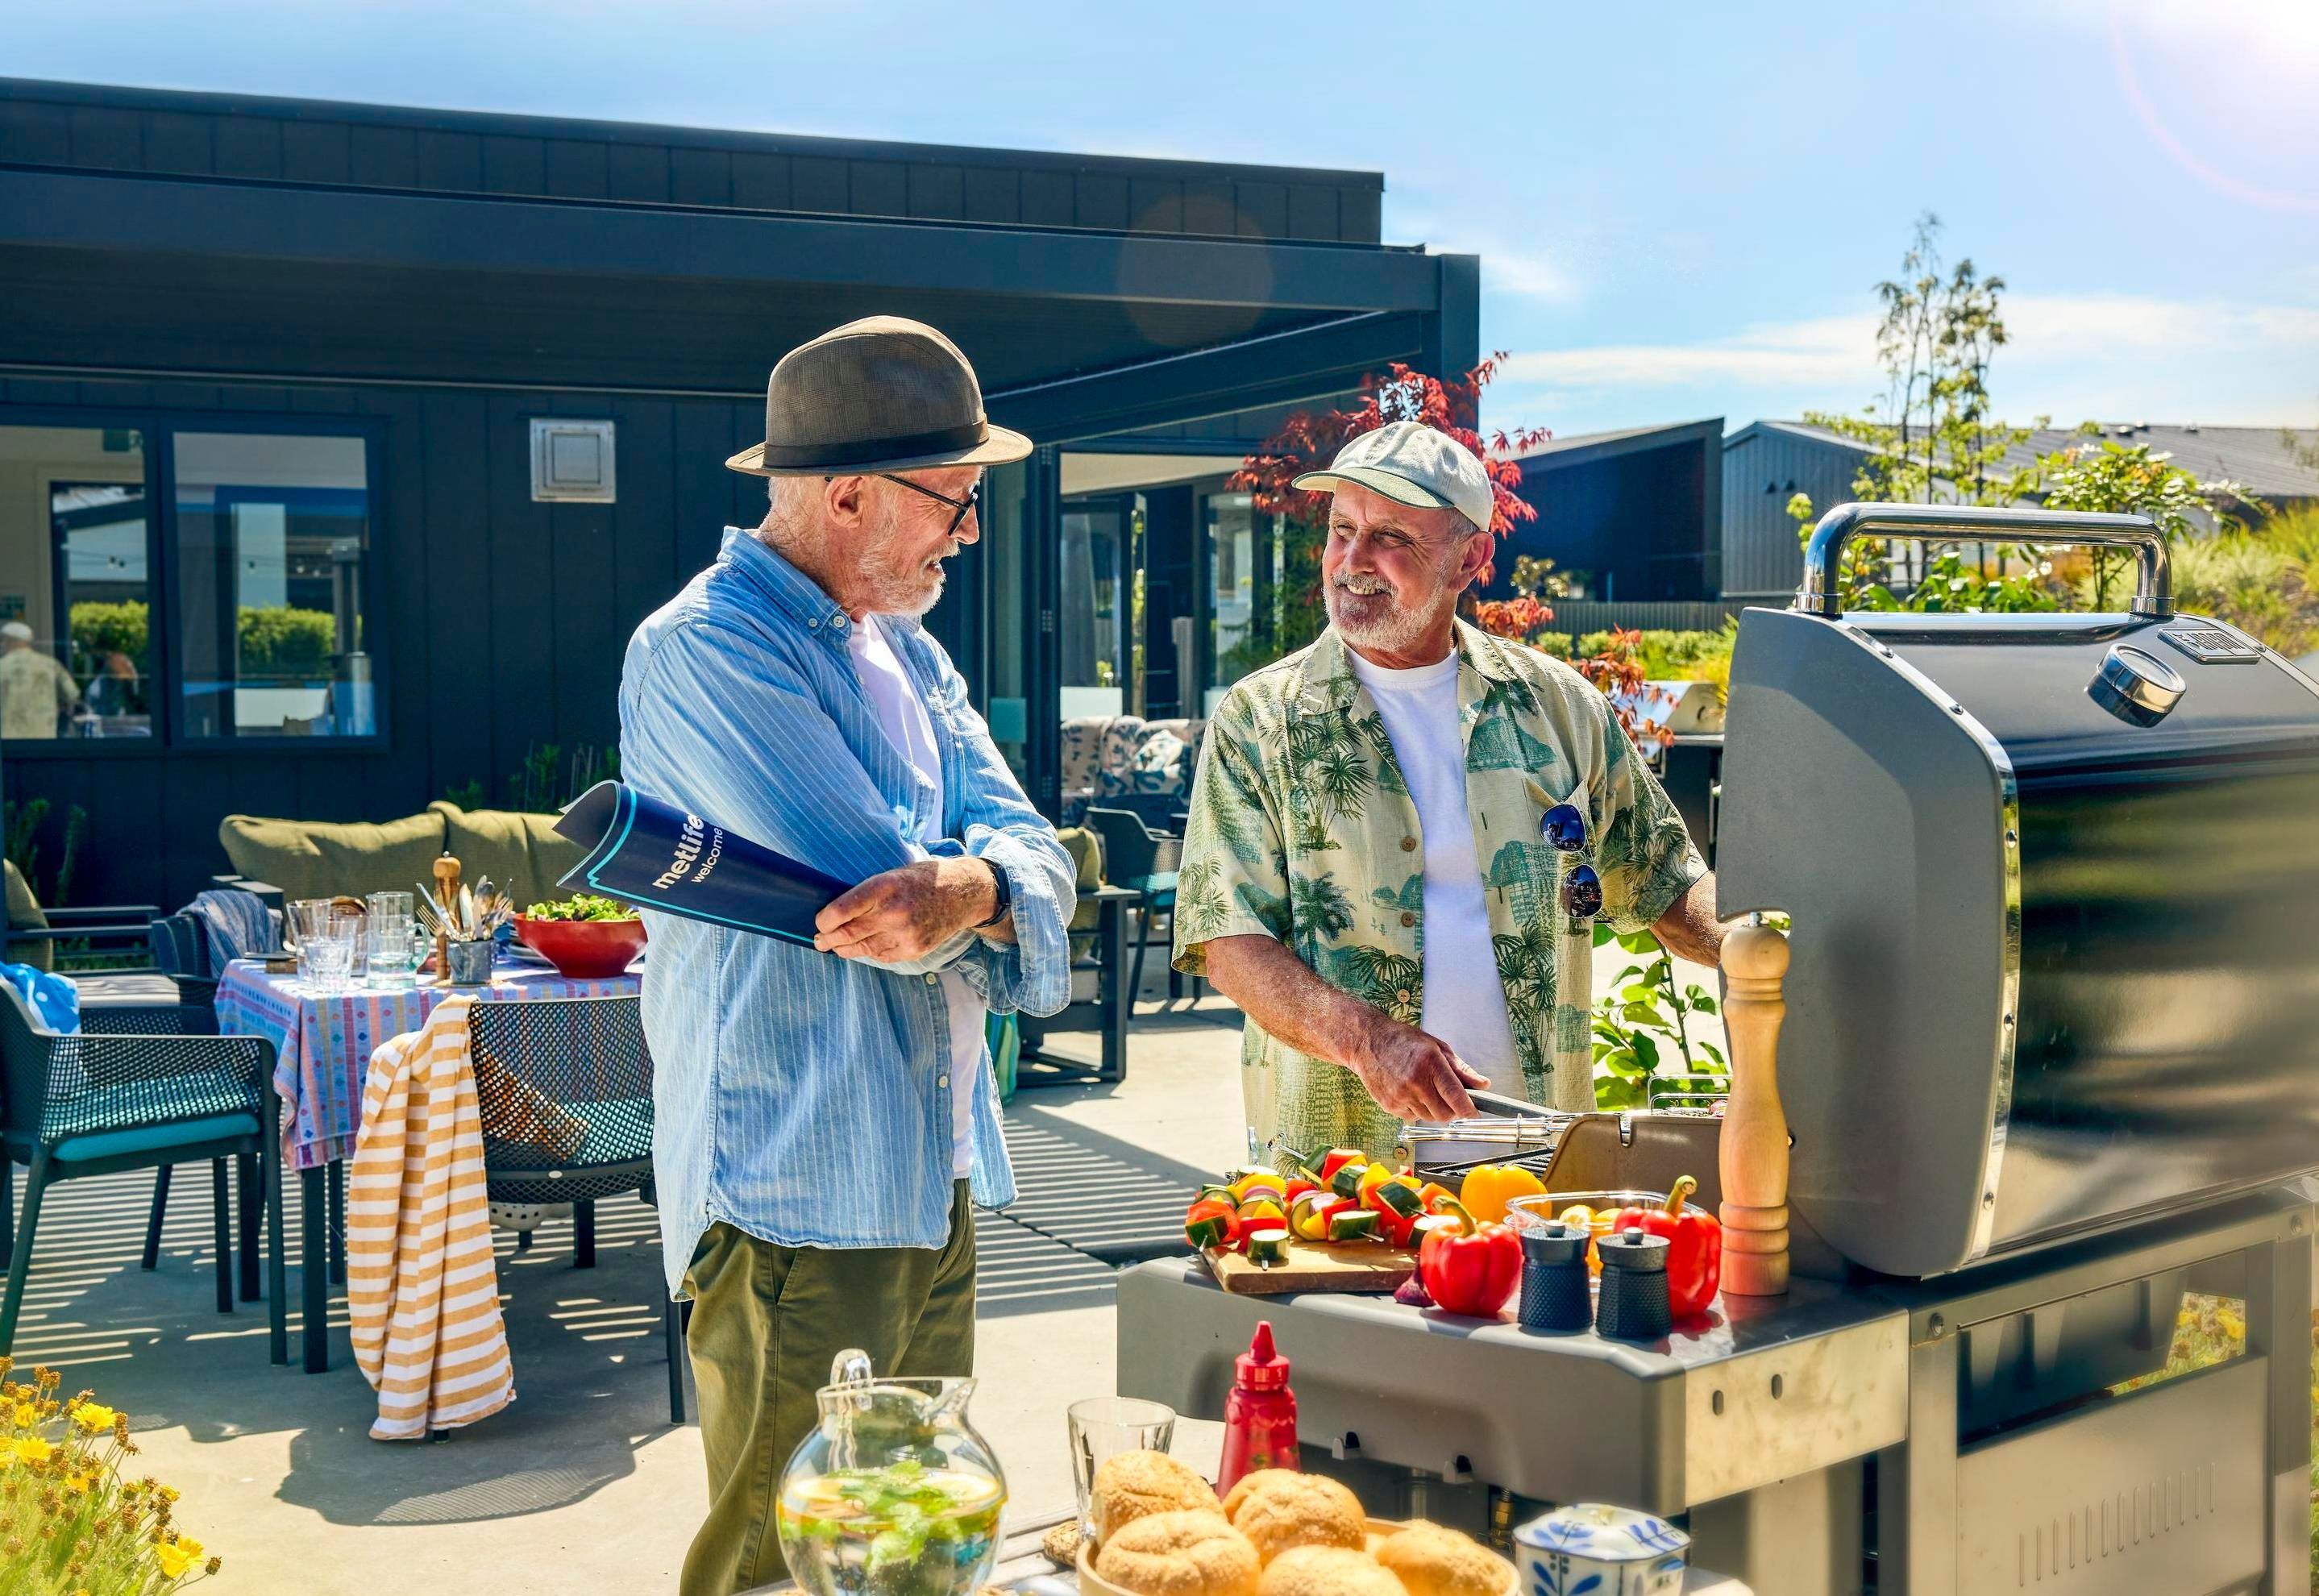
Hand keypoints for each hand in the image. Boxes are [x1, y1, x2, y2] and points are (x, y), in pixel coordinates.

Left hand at [813, 857, 997, 962]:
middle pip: (848, 934)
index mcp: (884, 887)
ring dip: (844, 949)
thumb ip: (866, 895)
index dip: (824, 921)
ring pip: (862, 949)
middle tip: (819, 941)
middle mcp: (893, 912)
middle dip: (828, 939)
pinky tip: (863, 946)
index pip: (841, 911)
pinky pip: (880, 956)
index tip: (819, 922)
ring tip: (834, 946)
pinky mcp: (913, 950)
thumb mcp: (890, 875)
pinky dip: (868, 952)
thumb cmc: (920, 881)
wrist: (961, 894)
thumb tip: (834, 914)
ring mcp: (904, 935)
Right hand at [1347, 1017, 1488, 1122]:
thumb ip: (1461, 1069)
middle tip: (1449, 1099)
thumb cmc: (1403, 1041)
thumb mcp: (1437, 1047)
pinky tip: (1410, 1092)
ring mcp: (1400, 1095)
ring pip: (1429, 1118)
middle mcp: (1415, 1081)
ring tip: (1425, 1089)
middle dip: (1452, 1111)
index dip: (1469, 1109)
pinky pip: (1412, 1117)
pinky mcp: (1389, 1105)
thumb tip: (1482, 1085)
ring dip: (1434, 1110)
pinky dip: (1417, 1109)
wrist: (1368, 1042)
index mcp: (1430, 1063)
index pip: (1456, 1096)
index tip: (1475, 1114)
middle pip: (1444, 1114)